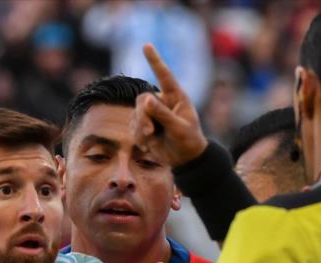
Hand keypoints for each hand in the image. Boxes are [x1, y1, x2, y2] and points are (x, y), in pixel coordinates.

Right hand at [131, 43, 207, 166]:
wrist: (184, 159)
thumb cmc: (188, 141)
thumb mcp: (179, 128)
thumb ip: (163, 114)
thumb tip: (146, 99)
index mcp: (176, 97)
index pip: (164, 76)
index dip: (155, 61)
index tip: (146, 46)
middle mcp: (162, 102)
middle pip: (142, 100)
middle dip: (143, 115)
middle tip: (149, 131)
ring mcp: (152, 113)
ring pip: (135, 113)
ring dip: (140, 128)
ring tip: (150, 140)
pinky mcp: (143, 125)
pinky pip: (132, 126)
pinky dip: (137, 136)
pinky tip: (147, 145)